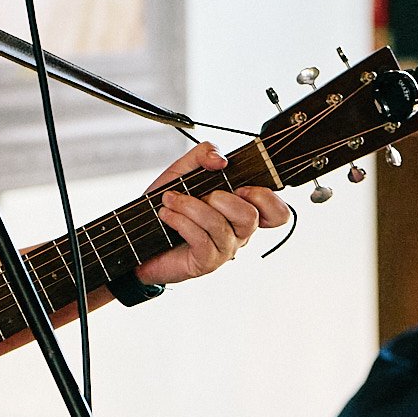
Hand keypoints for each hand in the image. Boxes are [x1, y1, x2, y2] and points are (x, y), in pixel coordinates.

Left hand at [132, 143, 289, 286]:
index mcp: (243, 210)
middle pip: (251, 217)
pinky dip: (180, 220)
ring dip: (191, 206)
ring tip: (170, 200)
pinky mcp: (205, 263)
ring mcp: (224, 250)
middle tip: (202, 193)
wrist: (140, 234)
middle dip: (222, 198)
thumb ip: (205, 153)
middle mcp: (239, 233)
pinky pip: (201, 239)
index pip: (278, 213)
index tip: (239, 186)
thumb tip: (221, 160)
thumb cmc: (170, 203)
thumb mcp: (185, 169)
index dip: (266, 198)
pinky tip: (167, 215)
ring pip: (220, 226)